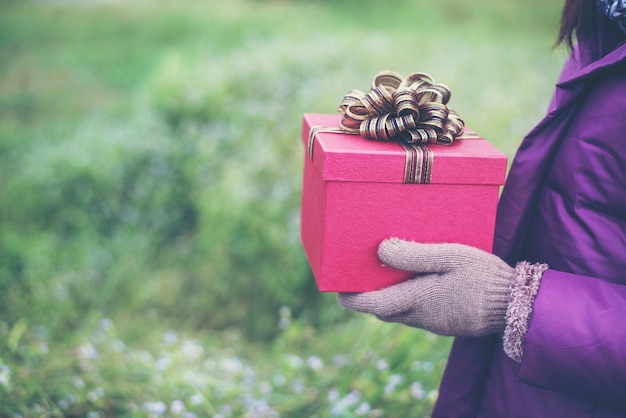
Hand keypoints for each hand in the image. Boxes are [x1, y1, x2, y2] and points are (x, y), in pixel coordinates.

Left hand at [338, 238, 514, 336]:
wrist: (518, 304)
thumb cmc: (483, 276)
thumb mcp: (449, 256)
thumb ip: (414, 254)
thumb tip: (382, 250)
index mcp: (418, 300)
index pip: (373, 305)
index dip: (352, 299)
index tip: (338, 290)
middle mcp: (421, 316)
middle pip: (384, 311)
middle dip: (368, 298)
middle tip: (361, 278)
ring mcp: (435, 323)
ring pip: (400, 313)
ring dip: (389, 298)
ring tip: (387, 276)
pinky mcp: (447, 323)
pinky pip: (418, 313)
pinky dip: (408, 300)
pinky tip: (417, 282)